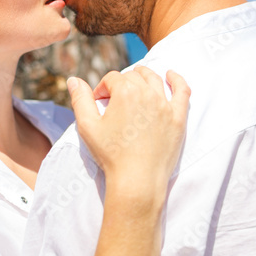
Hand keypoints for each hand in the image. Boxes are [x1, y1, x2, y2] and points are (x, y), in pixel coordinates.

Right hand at [68, 67, 190, 199]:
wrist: (137, 180)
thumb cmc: (111, 154)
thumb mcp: (87, 126)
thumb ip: (80, 99)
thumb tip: (73, 80)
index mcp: (125, 92)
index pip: (112, 78)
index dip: (102, 88)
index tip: (99, 102)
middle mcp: (147, 93)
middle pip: (133, 77)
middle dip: (121, 83)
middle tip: (114, 99)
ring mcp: (165, 105)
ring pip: (154, 80)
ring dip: (143, 76)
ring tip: (136, 81)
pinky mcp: (178, 118)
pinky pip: (182, 91)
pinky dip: (177, 79)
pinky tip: (170, 75)